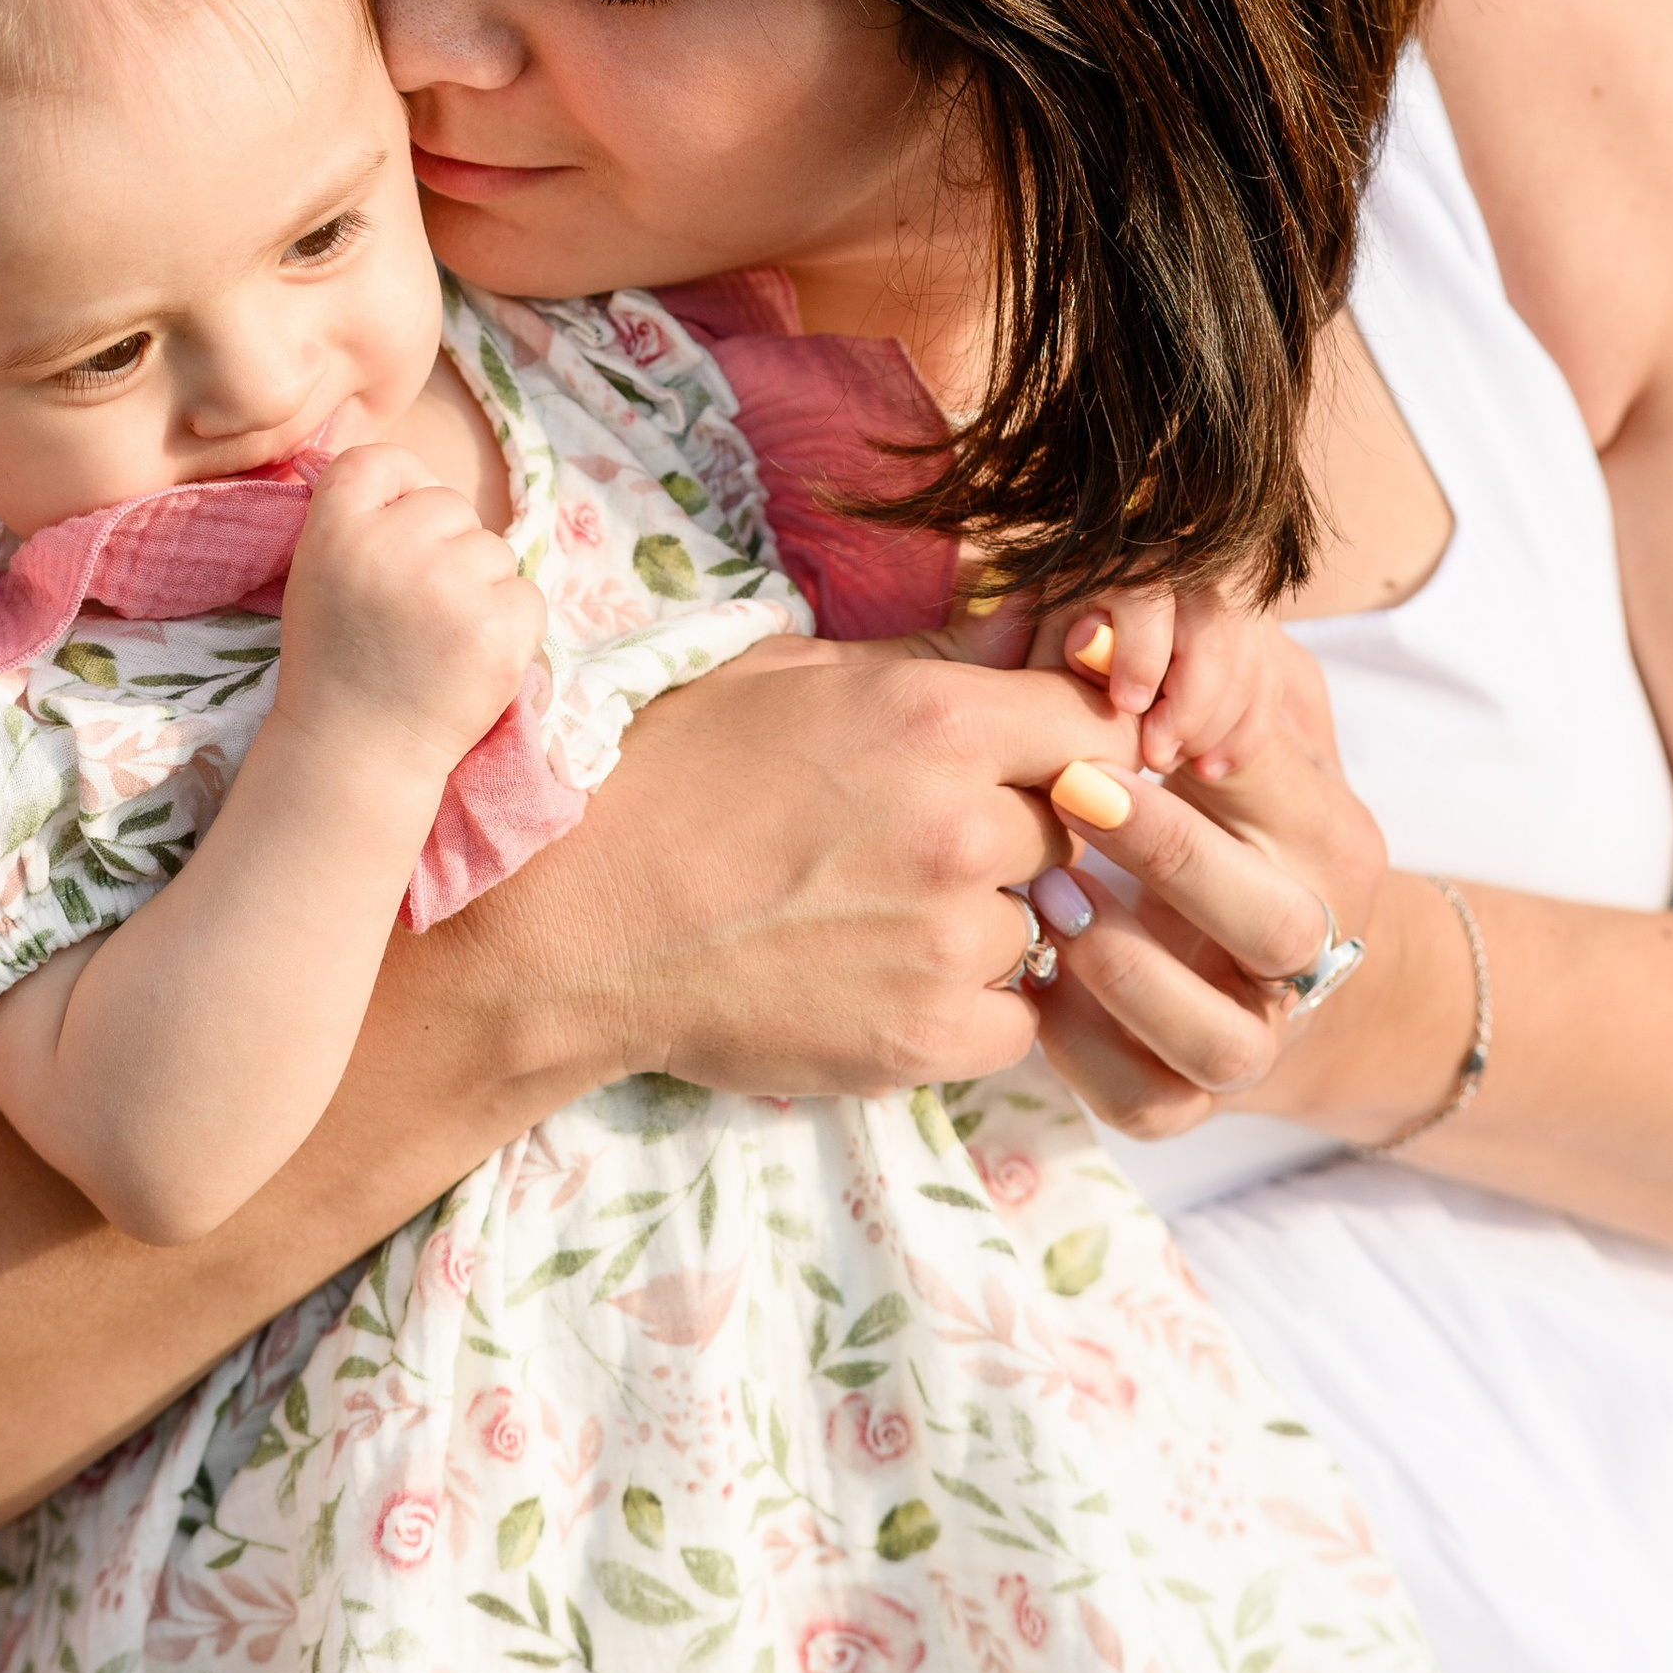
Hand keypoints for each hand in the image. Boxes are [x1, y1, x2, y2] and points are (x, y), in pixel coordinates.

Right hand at [274, 442, 547, 776]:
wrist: (356, 752)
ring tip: (438, 640)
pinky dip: (510, 627)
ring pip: (494, 551)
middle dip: (444, 549)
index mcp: (335, 529)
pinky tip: (469, 659)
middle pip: (450, 505)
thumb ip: (356, 518)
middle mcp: (391, 547)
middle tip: (412, 610)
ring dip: (480, 589)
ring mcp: (450, 588)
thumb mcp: (317, 572)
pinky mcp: (499, 630)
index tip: (397, 532)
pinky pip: (527, 595)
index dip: (400, 487)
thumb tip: (416, 474)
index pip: (382, 459)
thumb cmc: (338, 661)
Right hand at [550, 634, 1138, 1098]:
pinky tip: (891, 979)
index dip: (1072, 743)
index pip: (1096, 724)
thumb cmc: (666, 777)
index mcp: (936, 719)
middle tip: (928, 842)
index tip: (1038, 763)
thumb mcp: (788, 677)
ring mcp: (948, 940)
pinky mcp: (925, 1037)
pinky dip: (972, 1009)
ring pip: (1037, 927)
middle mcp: (962, 826)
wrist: (576, 920)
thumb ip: (927, 660)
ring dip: (986, 922)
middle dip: (1019, 831)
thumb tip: (1024, 635)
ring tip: (884, 915)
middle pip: (1073, 829)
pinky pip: (1015, 1023)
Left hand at [1032, 640, 1398, 1135]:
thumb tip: (1102, 622)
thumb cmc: (1214, 797)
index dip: (1202, 727)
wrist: (1252, 957)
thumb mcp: (1228, 708)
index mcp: (1330, 837)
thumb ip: (1193, 659)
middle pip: (1274, 924)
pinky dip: (1081, 1049)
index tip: (1113, 682)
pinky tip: (1033, 983)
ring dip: (1125, 966)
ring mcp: (1256, 1035)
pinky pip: (1143, 1099)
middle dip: (1172, 854)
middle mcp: (1314, 947)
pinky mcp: (1186, 1100)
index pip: (1279, 779)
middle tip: (1072, 789)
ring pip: (1217, 1035)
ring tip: (1046, 898)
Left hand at [1055, 581, 1284, 777]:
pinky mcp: (1254, 635)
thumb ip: (1051, 646)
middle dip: (1188, 703)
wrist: (1086, 633)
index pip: (1148, 595)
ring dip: (1217, 724)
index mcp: (1122, 561)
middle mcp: (1184, 568)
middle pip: (1212, 629)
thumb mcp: (1035, 638)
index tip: (1126, 705)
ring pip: (1246, 660)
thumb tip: (1086, 645)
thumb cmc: (1048, 637)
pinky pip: (1267, 684)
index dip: (1141, 652)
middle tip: (1154, 756)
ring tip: (1175, 766)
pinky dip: (1246, 732)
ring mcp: (1227, 601)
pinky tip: (1212, 769)